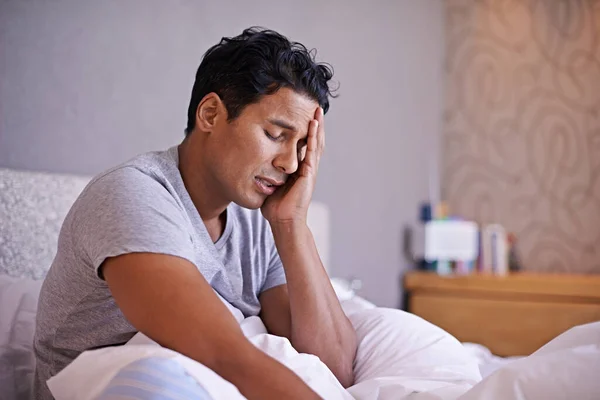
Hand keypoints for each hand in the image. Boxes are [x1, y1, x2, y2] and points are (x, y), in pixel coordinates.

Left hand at [261, 107, 324, 225]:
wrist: (284, 221)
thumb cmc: (276, 207)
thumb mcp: (269, 183)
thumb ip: (265, 172)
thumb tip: (250, 162)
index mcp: (299, 168)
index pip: (304, 145)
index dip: (305, 130)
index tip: (303, 115)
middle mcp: (307, 167)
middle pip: (313, 140)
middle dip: (315, 124)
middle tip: (314, 106)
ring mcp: (310, 170)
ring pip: (316, 143)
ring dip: (317, 126)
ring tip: (317, 110)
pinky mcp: (308, 173)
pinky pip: (312, 151)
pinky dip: (313, 137)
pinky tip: (313, 124)